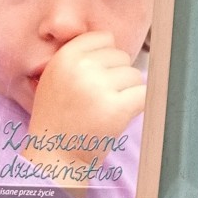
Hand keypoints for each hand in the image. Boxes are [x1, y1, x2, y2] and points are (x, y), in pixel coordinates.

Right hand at [26, 30, 145, 169]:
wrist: (54, 159)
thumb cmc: (60, 117)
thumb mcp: (57, 77)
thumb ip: (81, 56)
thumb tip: (115, 38)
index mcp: (65, 58)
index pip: (104, 38)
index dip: (104, 59)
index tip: (92, 79)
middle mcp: (80, 69)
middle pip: (121, 56)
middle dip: (115, 78)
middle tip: (94, 101)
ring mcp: (98, 88)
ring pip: (134, 75)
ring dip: (125, 93)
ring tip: (102, 111)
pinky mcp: (116, 108)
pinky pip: (144, 93)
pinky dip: (138, 104)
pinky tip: (119, 117)